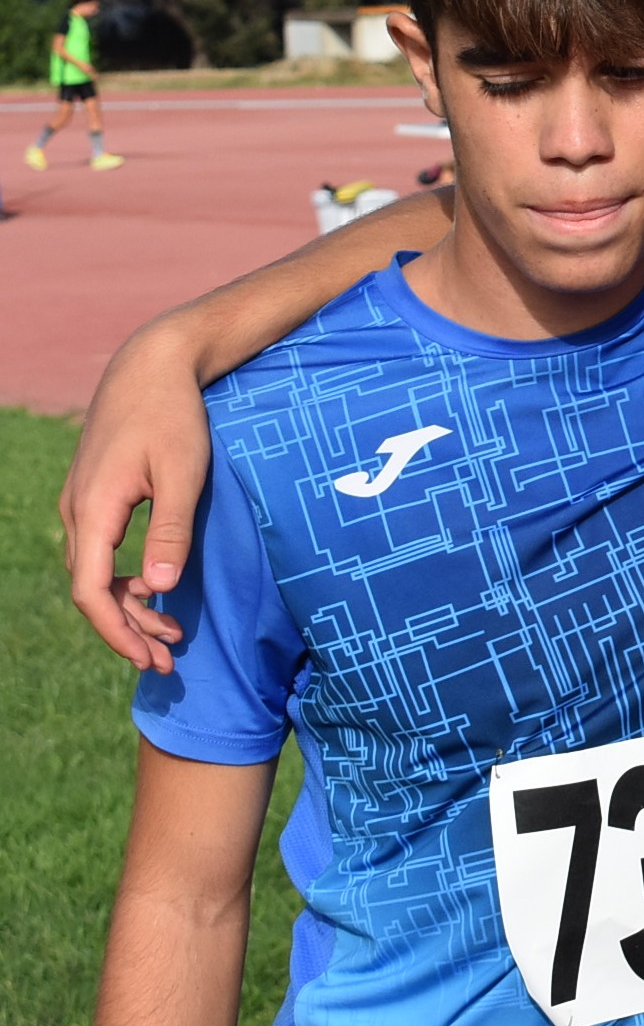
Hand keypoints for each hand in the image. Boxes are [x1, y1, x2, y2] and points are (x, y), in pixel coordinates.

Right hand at [60, 321, 210, 671]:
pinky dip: (125, 578)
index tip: (149, 657)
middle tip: (170, 659)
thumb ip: (171, 528)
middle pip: (92, 589)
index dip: (117, 630)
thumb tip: (160, 586)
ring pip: (96, 572)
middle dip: (128, 628)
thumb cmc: (173, 415)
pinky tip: (157, 590)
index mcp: (94, 510)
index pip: (91, 590)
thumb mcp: (184, 471)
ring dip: (129, 606)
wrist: (152, 366)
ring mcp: (83, 504)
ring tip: (172, 634)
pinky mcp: (96, 496)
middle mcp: (78, 512)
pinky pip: (102, 552)